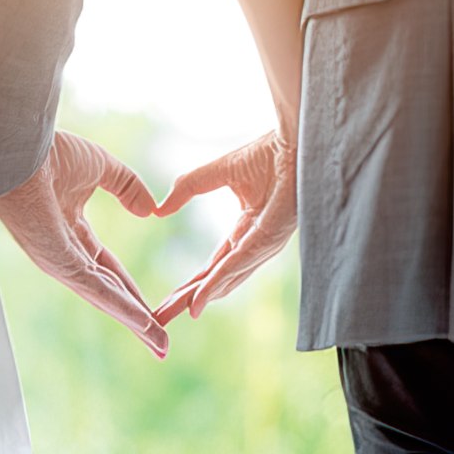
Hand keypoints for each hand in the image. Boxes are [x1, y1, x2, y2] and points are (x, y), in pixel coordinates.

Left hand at [0, 130, 169, 357]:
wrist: (22, 145)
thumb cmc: (48, 151)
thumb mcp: (103, 168)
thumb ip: (129, 187)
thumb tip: (152, 211)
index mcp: (71, 231)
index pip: (107, 269)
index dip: (131, 291)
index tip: (152, 311)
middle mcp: (64, 252)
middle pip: (107, 293)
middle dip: (135, 319)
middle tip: (159, 343)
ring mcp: (59, 260)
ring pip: (103, 297)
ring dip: (133, 321)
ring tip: (158, 342)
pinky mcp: (56, 260)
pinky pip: (94, 288)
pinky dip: (120, 306)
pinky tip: (141, 321)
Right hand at [153, 131, 296, 323]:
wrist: (293, 137)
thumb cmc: (268, 151)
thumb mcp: (216, 173)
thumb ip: (187, 188)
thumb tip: (159, 210)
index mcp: (247, 229)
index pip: (215, 264)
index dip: (192, 283)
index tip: (169, 301)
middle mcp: (256, 242)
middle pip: (218, 278)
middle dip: (190, 298)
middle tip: (163, 317)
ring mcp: (265, 242)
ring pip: (228, 277)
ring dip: (201, 296)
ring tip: (177, 312)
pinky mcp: (271, 236)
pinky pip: (239, 263)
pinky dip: (218, 281)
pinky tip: (201, 297)